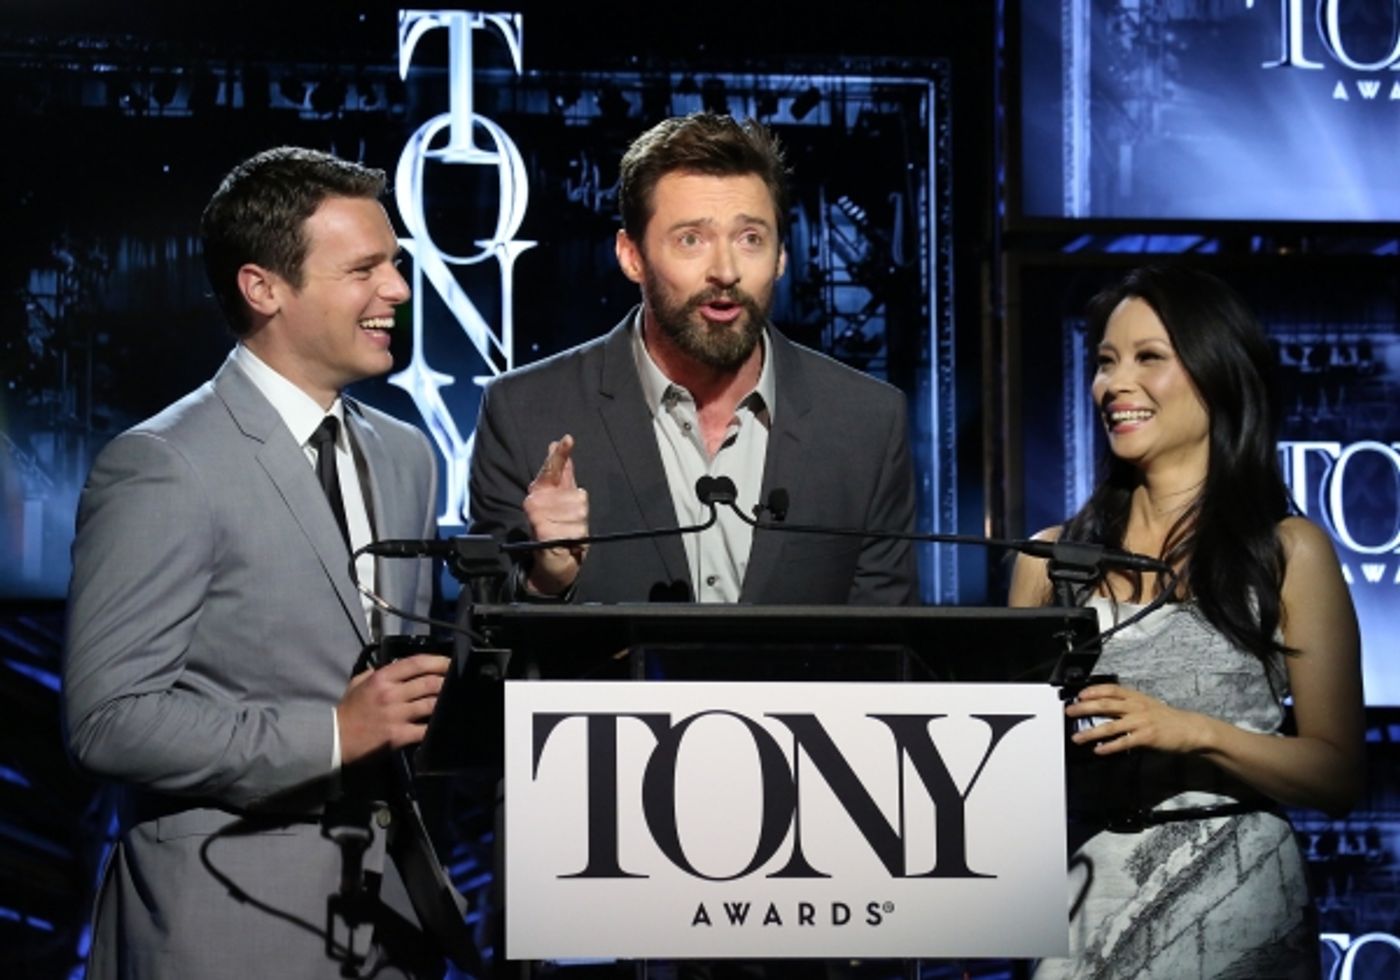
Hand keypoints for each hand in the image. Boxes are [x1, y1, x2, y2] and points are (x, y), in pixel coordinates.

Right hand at [337, 653, 449, 764]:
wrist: (335, 738)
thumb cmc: (348, 710)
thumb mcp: (358, 683)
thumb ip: (377, 672)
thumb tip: (398, 667)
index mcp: (382, 678)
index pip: (416, 663)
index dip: (438, 661)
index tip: (449, 662)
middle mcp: (391, 694)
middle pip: (429, 683)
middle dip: (447, 681)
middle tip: (456, 682)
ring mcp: (396, 715)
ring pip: (431, 704)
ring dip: (445, 702)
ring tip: (454, 701)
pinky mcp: (399, 735)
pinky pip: (425, 729)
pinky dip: (436, 726)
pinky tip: (443, 724)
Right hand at [522, 434, 588, 594]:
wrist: (552, 561)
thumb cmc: (557, 527)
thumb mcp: (561, 498)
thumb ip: (562, 472)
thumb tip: (558, 443)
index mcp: (541, 490)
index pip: (552, 468)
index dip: (560, 454)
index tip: (567, 439)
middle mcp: (537, 501)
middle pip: (577, 494)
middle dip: (579, 509)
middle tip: (567, 521)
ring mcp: (540, 516)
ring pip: (579, 511)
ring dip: (579, 524)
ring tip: (567, 531)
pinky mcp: (544, 532)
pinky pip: (577, 530)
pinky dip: (578, 538)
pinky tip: (568, 541)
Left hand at [1066, 682, 1210, 755]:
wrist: (1192, 729)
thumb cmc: (1168, 718)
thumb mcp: (1147, 705)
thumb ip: (1128, 705)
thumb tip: (1105, 708)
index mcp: (1136, 697)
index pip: (1111, 689)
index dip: (1094, 690)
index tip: (1079, 694)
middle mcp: (1137, 707)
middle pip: (1106, 704)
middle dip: (1085, 708)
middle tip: (1069, 711)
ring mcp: (1141, 721)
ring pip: (1111, 725)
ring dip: (1091, 732)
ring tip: (1077, 737)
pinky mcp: (1146, 737)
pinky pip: (1124, 742)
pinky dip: (1109, 746)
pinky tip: (1099, 750)